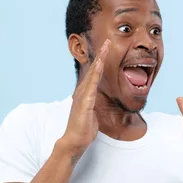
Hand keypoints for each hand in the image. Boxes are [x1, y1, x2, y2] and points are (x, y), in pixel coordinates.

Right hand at [60, 39, 110, 157]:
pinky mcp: (84, 103)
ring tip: (105, 47)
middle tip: (107, 41)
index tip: (107, 50)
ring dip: (99, 60)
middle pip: (93, 69)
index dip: (101, 61)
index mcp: (85, 94)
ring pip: (92, 74)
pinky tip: (100, 65)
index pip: (95, 74)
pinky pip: (91, 85)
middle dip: (100, 55)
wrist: (74, 141)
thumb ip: (94, 105)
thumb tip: (97, 102)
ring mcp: (82, 96)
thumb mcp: (92, 114)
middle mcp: (82, 91)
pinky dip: (96, 74)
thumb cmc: (83, 129)